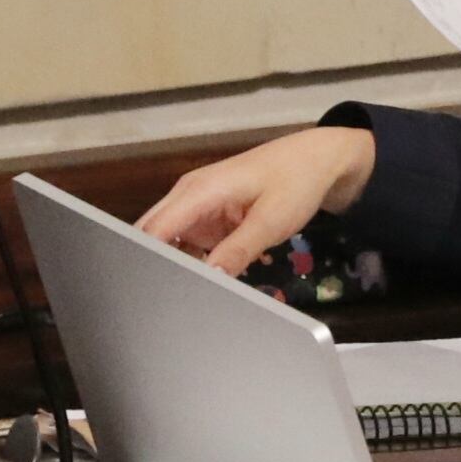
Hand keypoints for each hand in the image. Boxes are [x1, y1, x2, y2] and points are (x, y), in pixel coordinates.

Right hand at [136, 127, 375, 276]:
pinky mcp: (206, 218)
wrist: (317, 160)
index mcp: (199, 191)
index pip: (152, 230)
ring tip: (181, 297)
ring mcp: (196, 207)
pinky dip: (191, 262)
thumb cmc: (296, 180)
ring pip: (167, 243)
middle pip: (151, 236)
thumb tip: (209, 279)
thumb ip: (238, 250)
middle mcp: (188, 197)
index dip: (143, 261)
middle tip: (161, 302)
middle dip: (152, 266)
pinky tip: (200, 283)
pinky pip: (187, 244)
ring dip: (173, 267)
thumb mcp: (272, 220)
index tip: (146, 291)